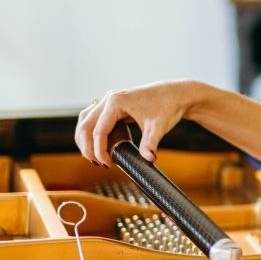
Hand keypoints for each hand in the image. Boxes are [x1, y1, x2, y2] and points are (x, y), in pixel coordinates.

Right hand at [75, 79, 198, 165]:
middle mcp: (109, 99)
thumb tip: (148, 159)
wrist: (175, 95)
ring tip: (94, 157)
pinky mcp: (112, 105)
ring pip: (86, 121)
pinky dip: (91, 132)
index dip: (100, 150)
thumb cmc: (167, 107)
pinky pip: (93, 119)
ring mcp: (109, 100)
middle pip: (86, 125)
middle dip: (88, 147)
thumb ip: (150, 143)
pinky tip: (97, 145)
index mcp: (116, 102)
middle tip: (98, 163)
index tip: (108, 164)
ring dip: (85, 139)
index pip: (99, 131)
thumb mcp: (158, 127)